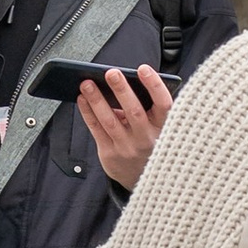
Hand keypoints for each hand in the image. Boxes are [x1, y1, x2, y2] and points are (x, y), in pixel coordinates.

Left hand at [82, 65, 174, 190]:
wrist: (141, 179)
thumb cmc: (149, 142)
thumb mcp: (157, 127)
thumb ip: (147, 107)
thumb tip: (120, 82)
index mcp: (164, 127)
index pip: (164, 104)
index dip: (154, 85)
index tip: (143, 69)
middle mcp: (147, 139)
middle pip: (134, 112)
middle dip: (122, 90)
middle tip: (111, 72)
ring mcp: (128, 148)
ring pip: (110, 121)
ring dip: (97, 100)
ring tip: (87, 83)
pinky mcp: (110, 155)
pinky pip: (96, 130)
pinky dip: (88, 113)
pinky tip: (82, 99)